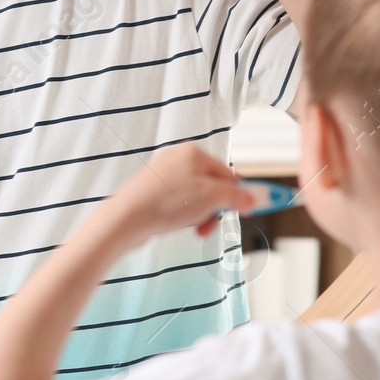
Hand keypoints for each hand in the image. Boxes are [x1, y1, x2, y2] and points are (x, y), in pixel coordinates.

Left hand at [96, 142, 253, 252]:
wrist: (126, 218)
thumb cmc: (165, 202)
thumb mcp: (212, 198)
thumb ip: (237, 196)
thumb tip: (253, 198)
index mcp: (194, 153)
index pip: (229, 174)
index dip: (239, 195)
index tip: (247, 211)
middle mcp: (178, 159)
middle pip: (212, 186)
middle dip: (216, 209)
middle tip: (211, 225)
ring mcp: (164, 176)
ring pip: (196, 198)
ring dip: (200, 215)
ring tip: (192, 227)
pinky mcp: (153, 192)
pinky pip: (178, 204)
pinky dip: (183, 217)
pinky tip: (176, 224)